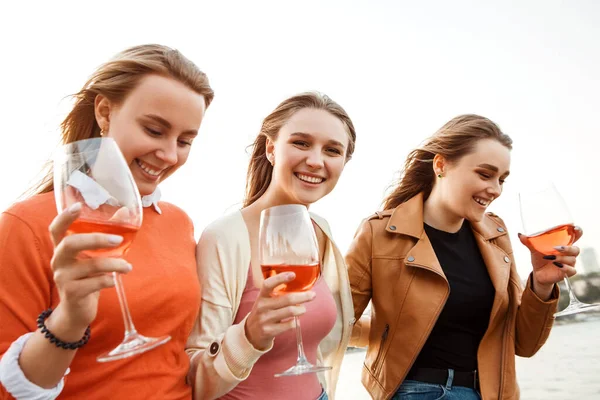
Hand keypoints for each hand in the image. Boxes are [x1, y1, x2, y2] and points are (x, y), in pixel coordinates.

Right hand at [47, 203, 131, 338]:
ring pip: (90, 265)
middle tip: (118, 240)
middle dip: (96, 239)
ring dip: (114, 264)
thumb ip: (106, 235)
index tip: (78, 206)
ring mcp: (63, 277)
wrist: (76, 311)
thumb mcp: (94, 256)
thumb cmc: (87, 277)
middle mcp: (58, 261)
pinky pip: (93, 283)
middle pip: (71, 243)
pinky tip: (115, 280)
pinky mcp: (71, 293)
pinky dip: (108, 280)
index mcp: (62, 249)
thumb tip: (126, 211)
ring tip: (128, 266)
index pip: (56, 229)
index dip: (64, 217)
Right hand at [244, 272, 315, 349]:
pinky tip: (295, 320)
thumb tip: (299, 287)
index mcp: (261, 296)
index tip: (293, 274)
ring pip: (290, 311)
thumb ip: (277, 294)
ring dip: (301, 309)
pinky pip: (289, 324)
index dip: (280, 278)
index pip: (268, 284)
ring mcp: (265, 319)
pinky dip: (295, 321)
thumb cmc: (263, 313)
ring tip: (303, 309)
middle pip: (287, 299)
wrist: (251, 333)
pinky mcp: (269, 331)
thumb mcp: (265, 301)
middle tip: (312, 295)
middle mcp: (262, 306)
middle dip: (303, 296)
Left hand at [518, 226, 582, 298]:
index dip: (578, 232)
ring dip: (561, 258)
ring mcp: (569, 263)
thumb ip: (529, 242)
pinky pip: (572, 270)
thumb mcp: (534, 249)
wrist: (538, 273)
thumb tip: (520, 234)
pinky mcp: (568, 272)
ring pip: (572, 259)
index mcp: (563, 244)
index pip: (576, 236)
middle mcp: (568, 253)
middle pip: (576, 249)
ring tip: (550, 258)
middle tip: (556, 248)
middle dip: (568, 248)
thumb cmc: (539, 258)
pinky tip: (556, 264)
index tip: (575, 228)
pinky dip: (565, 267)